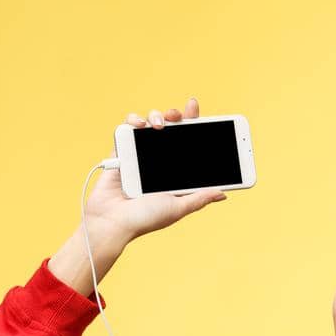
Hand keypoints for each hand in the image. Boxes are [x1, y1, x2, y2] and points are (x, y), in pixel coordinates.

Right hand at [84, 98, 229, 244]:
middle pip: (171, 129)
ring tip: (160, 125)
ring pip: (150, 124)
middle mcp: (158, 161)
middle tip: (179, 116)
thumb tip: (223, 193)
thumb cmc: (144, 219)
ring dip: (156, 116)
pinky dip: (133, 120)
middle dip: (177, 116)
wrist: (112, 222)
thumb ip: (199, 198)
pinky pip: (127, 128)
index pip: (188, 144)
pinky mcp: (121, 151)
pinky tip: (140, 125)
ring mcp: (139, 154)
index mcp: (174, 173)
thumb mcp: (178, 208)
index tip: (199, 114)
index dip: (195, 127)